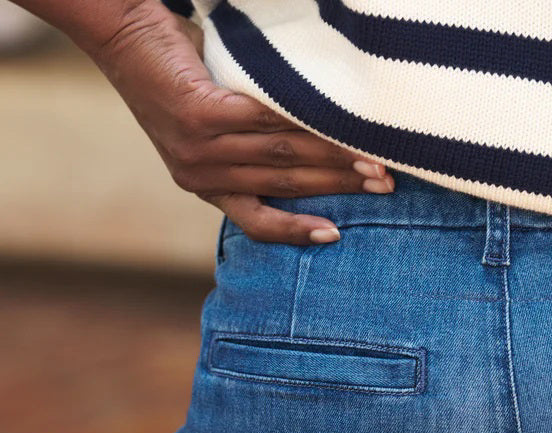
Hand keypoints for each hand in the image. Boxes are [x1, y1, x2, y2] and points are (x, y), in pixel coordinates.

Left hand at [91, 3, 393, 244]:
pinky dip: (302, 125)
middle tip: (383, 184)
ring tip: (371, 159)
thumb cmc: (176, 75)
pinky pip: (262, 120)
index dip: (297, 232)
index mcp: (204, 185)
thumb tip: (312, 155)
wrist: (123, 33)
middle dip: (339, 186)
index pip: (256, 222)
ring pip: (280, 156)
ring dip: (332, 159)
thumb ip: (246, 146)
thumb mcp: (210, 123)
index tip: (336, 236)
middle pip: (283, 185)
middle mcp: (199, 175)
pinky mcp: (197, 113)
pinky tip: (331, 126)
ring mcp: (197, 147)